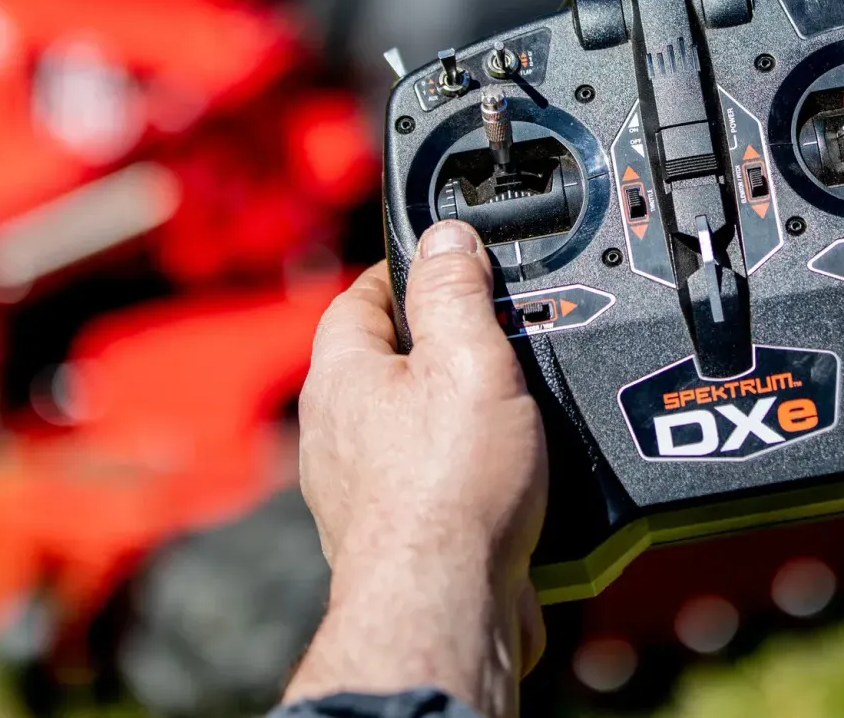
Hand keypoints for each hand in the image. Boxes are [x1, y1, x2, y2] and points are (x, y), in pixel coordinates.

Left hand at [288, 222, 546, 715]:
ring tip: (508, 404)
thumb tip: (444, 235)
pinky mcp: (392, 537)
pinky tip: (507, 476)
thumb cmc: (448, 491)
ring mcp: (357, 490)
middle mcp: (335, 432)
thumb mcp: (469, 359)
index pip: (361, 297)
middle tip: (491, 334)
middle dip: (435, 346)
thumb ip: (455, 290)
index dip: (406, 272)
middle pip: (383, 363)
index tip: (447, 263)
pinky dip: (464, 472)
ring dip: (451, 413)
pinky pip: (428, 484)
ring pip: (405, 427)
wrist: (444, 608)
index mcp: (342, 376)